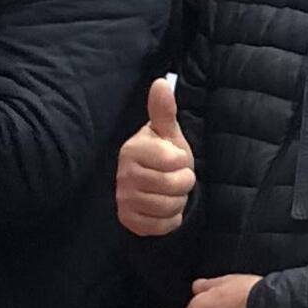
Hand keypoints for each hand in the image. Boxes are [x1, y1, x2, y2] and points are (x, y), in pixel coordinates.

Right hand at [115, 75, 195, 238]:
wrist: (149, 185)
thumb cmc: (162, 155)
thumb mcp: (167, 133)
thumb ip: (163, 110)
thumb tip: (161, 82)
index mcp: (133, 150)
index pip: (175, 161)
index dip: (183, 162)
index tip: (175, 160)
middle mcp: (123, 175)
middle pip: (174, 186)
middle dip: (183, 184)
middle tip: (175, 178)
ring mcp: (123, 199)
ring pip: (168, 207)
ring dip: (177, 202)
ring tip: (170, 193)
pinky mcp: (127, 220)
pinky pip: (160, 226)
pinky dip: (169, 220)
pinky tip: (163, 209)